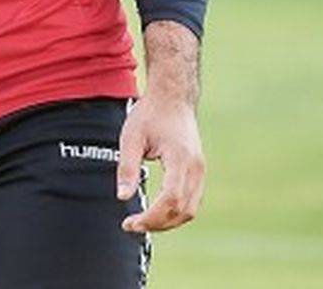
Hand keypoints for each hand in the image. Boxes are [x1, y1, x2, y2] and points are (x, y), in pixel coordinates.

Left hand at [116, 89, 205, 232]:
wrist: (173, 97)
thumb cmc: (151, 114)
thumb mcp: (131, 137)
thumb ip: (127, 168)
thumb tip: (122, 197)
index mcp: (179, 158)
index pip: (170, 199)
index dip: (151, 217)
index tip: (131, 222)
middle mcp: (195, 167)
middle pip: (182, 210)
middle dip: (157, 224)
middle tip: (132, 225)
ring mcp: (200, 170)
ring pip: (190, 210)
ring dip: (167, 222)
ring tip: (142, 221)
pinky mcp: (199, 172)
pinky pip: (191, 202)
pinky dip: (175, 212)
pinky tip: (156, 212)